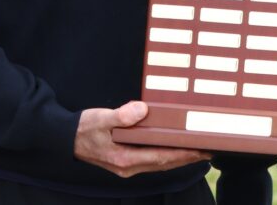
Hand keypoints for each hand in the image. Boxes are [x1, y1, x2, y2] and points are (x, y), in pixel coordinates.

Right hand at [74, 101, 210, 177]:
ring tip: (199, 151)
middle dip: (188, 158)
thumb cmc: (83, 128)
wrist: (66, 139)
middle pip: (165, 163)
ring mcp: (127, 166)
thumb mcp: (100, 119)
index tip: (201, 149)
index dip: (182, 154)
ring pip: (160, 164)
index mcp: (124, 158)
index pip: (160, 157)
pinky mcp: (126, 161)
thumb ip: (121, 115)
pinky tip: (176, 150)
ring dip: (180, 158)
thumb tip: (142, 110)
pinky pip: (153, 161)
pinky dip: (168, 156)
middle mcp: (128, 166)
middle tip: (209, 150)